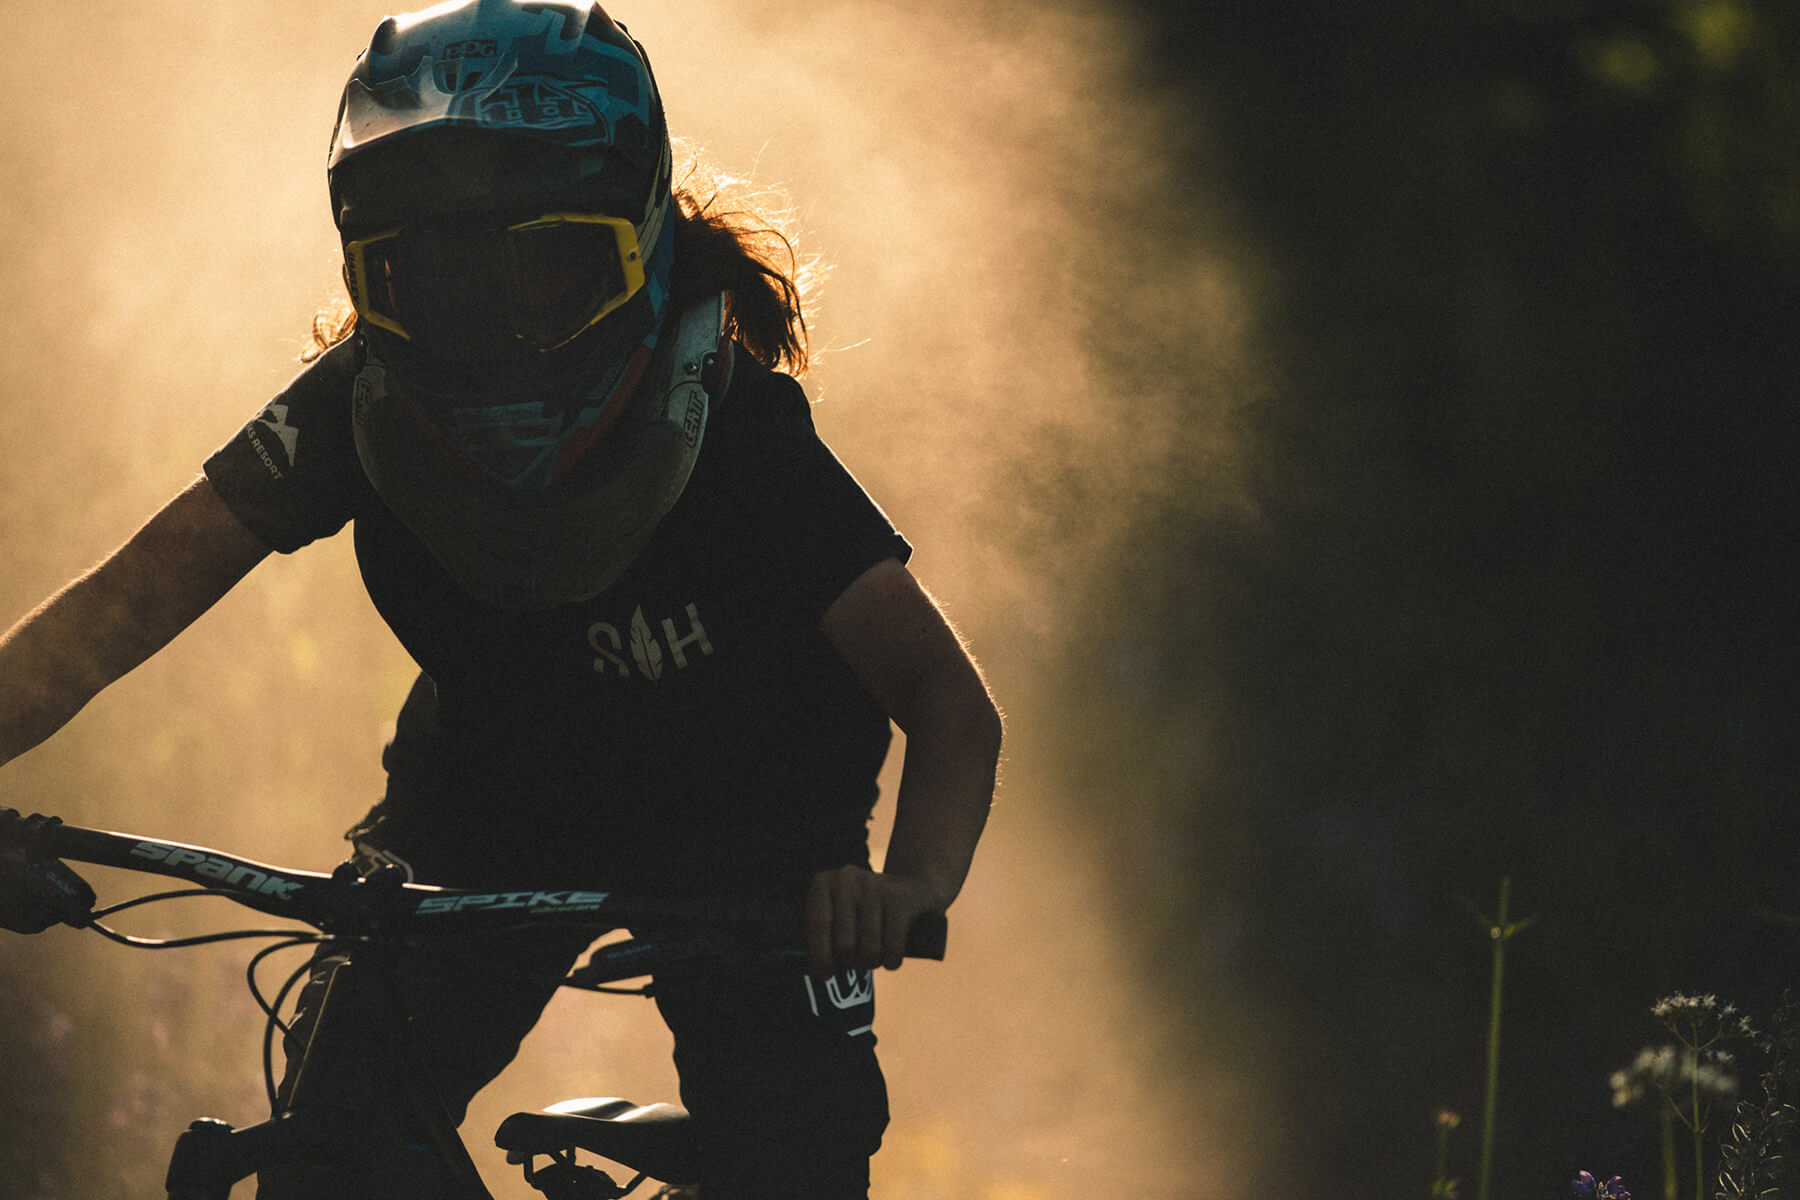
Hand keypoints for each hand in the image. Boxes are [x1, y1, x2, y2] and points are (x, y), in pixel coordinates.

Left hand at [804, 865, 944, 977]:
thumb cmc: (863, 913)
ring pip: (869, 950)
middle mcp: (847, 880)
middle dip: (852, 962)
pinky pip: (892, 948)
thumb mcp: (838, 914)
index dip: (820, 956)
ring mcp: (876, 887)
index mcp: (824, 883)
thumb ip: (822, 939)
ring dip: (872, 962)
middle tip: (857, 961)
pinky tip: (891, 958)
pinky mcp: (901, 899)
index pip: (818, 924)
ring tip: (873, 957)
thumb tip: (817, 973)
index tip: (824, 976)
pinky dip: (891, 961)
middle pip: (845, 944)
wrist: (911, 889)